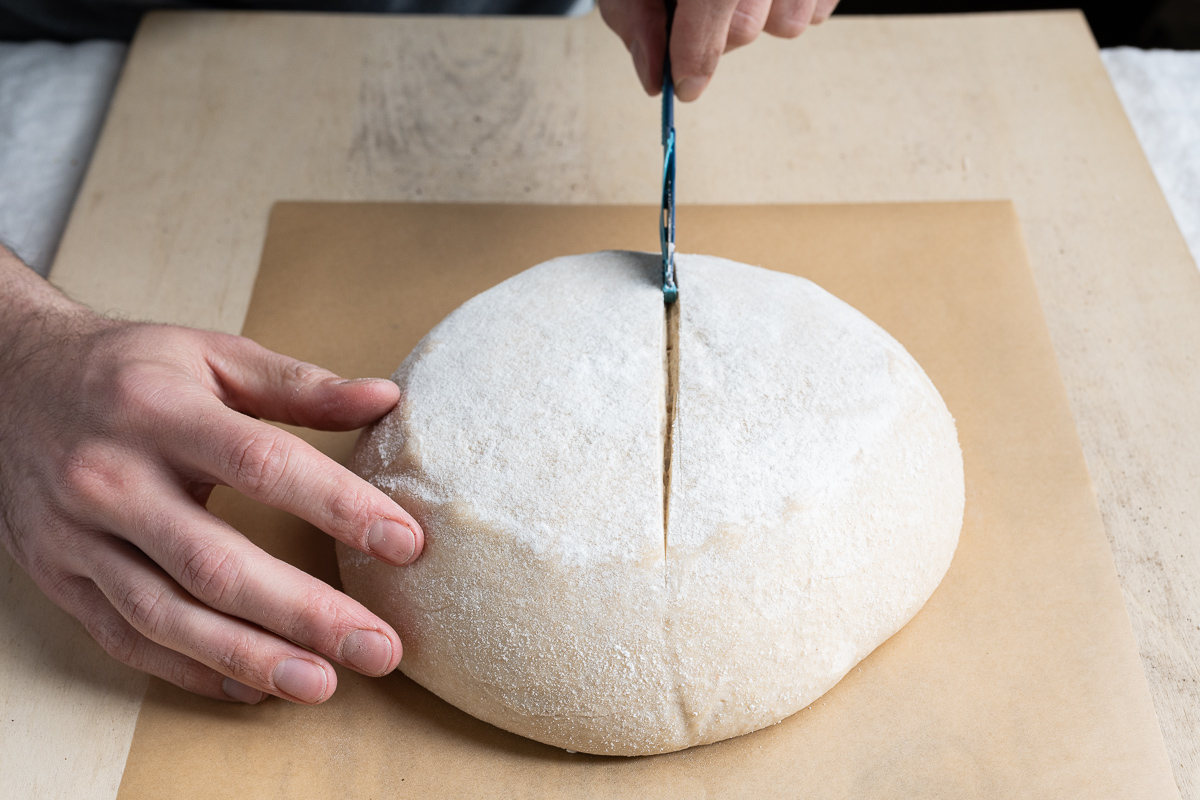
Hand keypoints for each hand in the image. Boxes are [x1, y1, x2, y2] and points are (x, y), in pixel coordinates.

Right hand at [0, 248, 422, 704]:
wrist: (9, 383)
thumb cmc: (128, 370)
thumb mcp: (212, 356)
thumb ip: (299, 385)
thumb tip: (385, 400)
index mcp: (161, 411)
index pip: (263, 464)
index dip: (338, 507)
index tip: (405, 543)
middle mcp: (112, 478)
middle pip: (217, 561)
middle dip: (306, 612)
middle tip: (379, 647)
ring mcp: (78, 536)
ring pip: (168, 615)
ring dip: (251, 657)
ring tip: (324, 683)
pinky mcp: (60, 577)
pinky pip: (127, 639)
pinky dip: (191, 670)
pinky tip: (252, 687)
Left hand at [599, 0, 838, 100]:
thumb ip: (637, 16)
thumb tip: (655, 77)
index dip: (697, 50)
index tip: (683, 84)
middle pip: (746, 27)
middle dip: (715, 35)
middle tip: (696, 13)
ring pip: (787, 24)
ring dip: (758, 19)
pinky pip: (816, 11)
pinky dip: (786, 7)